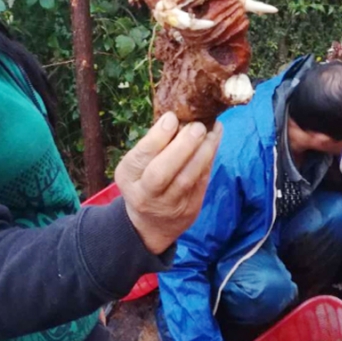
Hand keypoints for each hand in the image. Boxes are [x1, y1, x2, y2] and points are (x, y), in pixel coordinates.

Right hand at [115, 112, 221, 254]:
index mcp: (128, 177)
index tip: (172, 117)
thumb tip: (176, 116)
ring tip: (212, 132)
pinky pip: (201, 182)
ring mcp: (168, 205)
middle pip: (161, 172)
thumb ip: (152, 145)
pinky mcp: (189, 210)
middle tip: (197, 126)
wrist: (151, 224)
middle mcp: (145, 194)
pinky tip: (213, 143)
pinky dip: (209, 160)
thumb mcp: (136, 165)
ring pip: (186, 179)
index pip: (141, 156)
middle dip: (182, 146)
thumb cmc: (144, 181)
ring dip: (203, 152)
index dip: (157, 137)